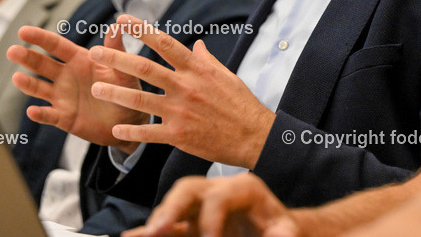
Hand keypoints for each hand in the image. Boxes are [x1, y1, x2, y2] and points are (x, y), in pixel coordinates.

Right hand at [6, 23, 145, 153]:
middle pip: (42, 65)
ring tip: (17, 78)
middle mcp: (67, 76)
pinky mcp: (64, 118)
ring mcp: (63, 97)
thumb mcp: (123, 70)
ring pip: (39, 88)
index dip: (40, 38)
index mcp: (80, 60)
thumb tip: (117, 24)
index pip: (57, 46)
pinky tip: (32, 111)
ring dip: (28, 84)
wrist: (130, 121)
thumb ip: (116, 50)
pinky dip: (40, 114)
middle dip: (27, 57)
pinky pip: (49, 115)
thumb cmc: (127, 90)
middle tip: (12, 51)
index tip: (22, 31)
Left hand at [89, 14, 276, 168]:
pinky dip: (131, 131)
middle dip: (116, 59)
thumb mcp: (225, 75)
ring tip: (95, 87)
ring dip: (115, 93)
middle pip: (144, 69)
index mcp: (196, 69)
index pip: (164, 43)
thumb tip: (196, 44)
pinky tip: (115, 129)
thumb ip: (206, 59)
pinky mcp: (178, 135)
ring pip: (140, 100)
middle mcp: (185, 87)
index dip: (141, 30)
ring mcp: (180, 111)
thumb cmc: (241, 103)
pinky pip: (149, 132)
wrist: (254, 136)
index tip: (122, 19)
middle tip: (94, 52)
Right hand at [127, 174, 297, 236]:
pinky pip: (170, 223)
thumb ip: (284, 233)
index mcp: (243, 189)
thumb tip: (283, 235)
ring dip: (158, 220)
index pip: (219, 197)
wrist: (277, 230)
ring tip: (142, 236)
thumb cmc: (280, 228)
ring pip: (174, 204)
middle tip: (157, 229)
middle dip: (171, 207)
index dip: (211, 220)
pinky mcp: (192, 222)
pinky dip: (152, 230)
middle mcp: (218, 191)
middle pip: (189, 189)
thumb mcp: (287, 230)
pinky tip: (133, 236)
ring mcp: (202, 206)